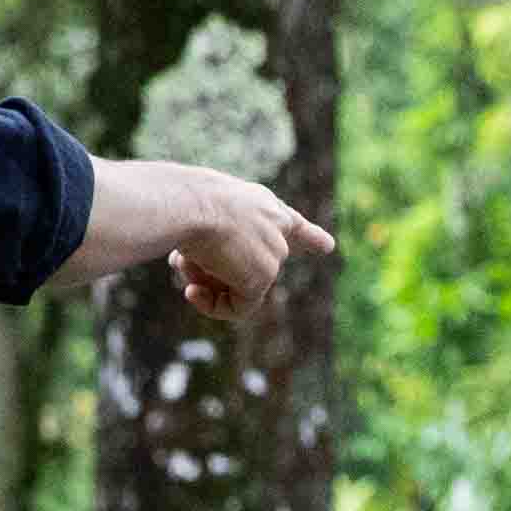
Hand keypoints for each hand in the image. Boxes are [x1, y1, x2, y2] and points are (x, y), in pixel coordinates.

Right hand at [160, 165, 329, 321]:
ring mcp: (274, 252)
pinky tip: (194, 292)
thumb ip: (216, 244)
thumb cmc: (183, 203)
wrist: (188, 204)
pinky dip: (214, 306)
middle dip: (211, 271)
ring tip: (185, 261)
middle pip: (256, 265)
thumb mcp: (202, 215)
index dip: (309, 236)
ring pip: (240, 286)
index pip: (291, 224)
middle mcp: (276, 225)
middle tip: (182, 259)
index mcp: (262, 204)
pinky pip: (240, 308)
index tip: (327, 246)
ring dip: (205, 280)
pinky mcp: (263, 275)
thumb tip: (205, 282)